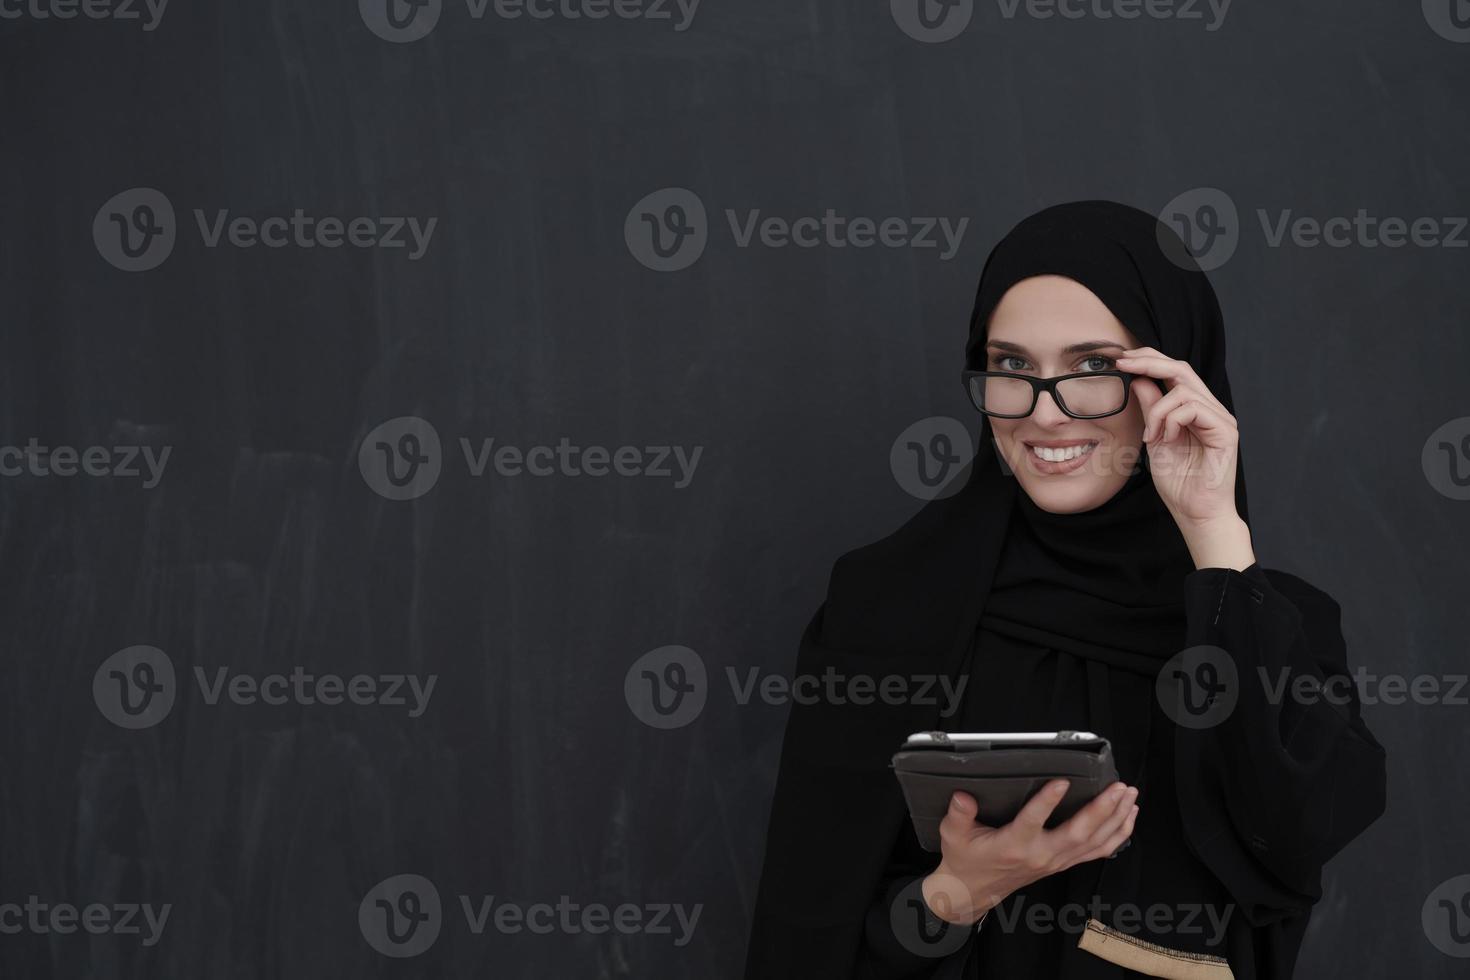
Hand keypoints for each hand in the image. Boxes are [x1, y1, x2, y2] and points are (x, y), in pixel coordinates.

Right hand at [920, 779, 1138, 926]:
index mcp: (1014, 845)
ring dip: (1116, 819)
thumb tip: (962, 796)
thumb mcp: (953, 835)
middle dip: (1102, 809)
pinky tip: (1129, 816)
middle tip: (1117, 787)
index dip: (1048, 802)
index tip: (1062, 781)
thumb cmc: (967, 859)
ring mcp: (1056, 861)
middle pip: (1078, 833)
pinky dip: (1118, 835)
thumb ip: (958, 814)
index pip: (1033, 821)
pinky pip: (1098, 851)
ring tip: (1129, 795)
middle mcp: (1041, 854)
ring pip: (1094, 842)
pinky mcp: (1064, 863)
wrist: (974, 890)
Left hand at [1114, 347, 1239, 527]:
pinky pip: (1193, 408)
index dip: (1150, 360)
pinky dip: (1171, 421)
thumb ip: (1151, 410)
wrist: (1195, 512)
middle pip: (1182, 369)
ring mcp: (1221, 418)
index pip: (1175, 373)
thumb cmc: (1179, 482)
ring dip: (1157, 411)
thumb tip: (1138, 379)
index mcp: (1195, 410)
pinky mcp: (1226, 431)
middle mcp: (1211, 409)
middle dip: (1149, 362)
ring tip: (1152, 436)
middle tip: (1123, 363)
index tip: (1121, 360)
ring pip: (1183, 390)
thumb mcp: (1155, 439)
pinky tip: (1167, 440)